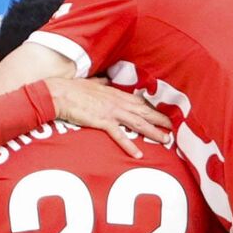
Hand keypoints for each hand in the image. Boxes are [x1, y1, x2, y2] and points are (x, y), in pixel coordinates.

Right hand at [48, 76, 174, 156]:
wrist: (58, 93)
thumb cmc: (71, 88)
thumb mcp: (90, 82)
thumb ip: (101, 81)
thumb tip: (106, 79)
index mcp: (115, 93)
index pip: (139, 101)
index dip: (153, 108)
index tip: (163, 113)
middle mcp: (117, 102)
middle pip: (144, 111)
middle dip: (160, 119)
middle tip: (174, 128)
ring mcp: (111, 112)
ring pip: (138, 123)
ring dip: (153, 132)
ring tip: (165, 140)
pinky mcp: (102, 121)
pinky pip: (119, 135)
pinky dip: (129, 145)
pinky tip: (138, 154)